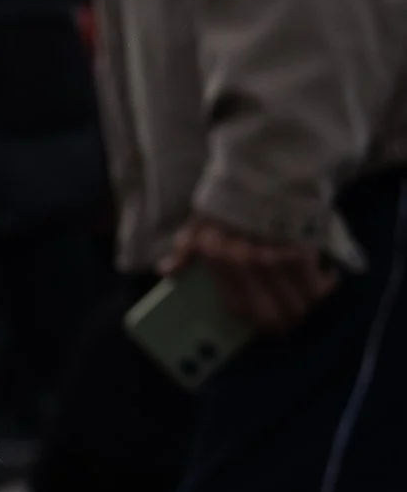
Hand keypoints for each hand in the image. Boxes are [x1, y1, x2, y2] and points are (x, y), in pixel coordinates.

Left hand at [162, 212, 339, 335]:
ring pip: (298, 306)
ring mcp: (278, 260)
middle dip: (281, 325)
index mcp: (220, 260)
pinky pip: (318, 286)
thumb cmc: (230, 196)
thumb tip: (167, 272)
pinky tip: (325, 280)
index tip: (259, 325)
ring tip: (304, 304)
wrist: (265, 166)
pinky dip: (324, 288)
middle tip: (284, 322)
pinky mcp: (305, 251)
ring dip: (303, 310)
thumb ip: (185, 248)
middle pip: (273, 316)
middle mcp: (249, 265)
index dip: (253, 323)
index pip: (239, 309)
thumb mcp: (199, 219)